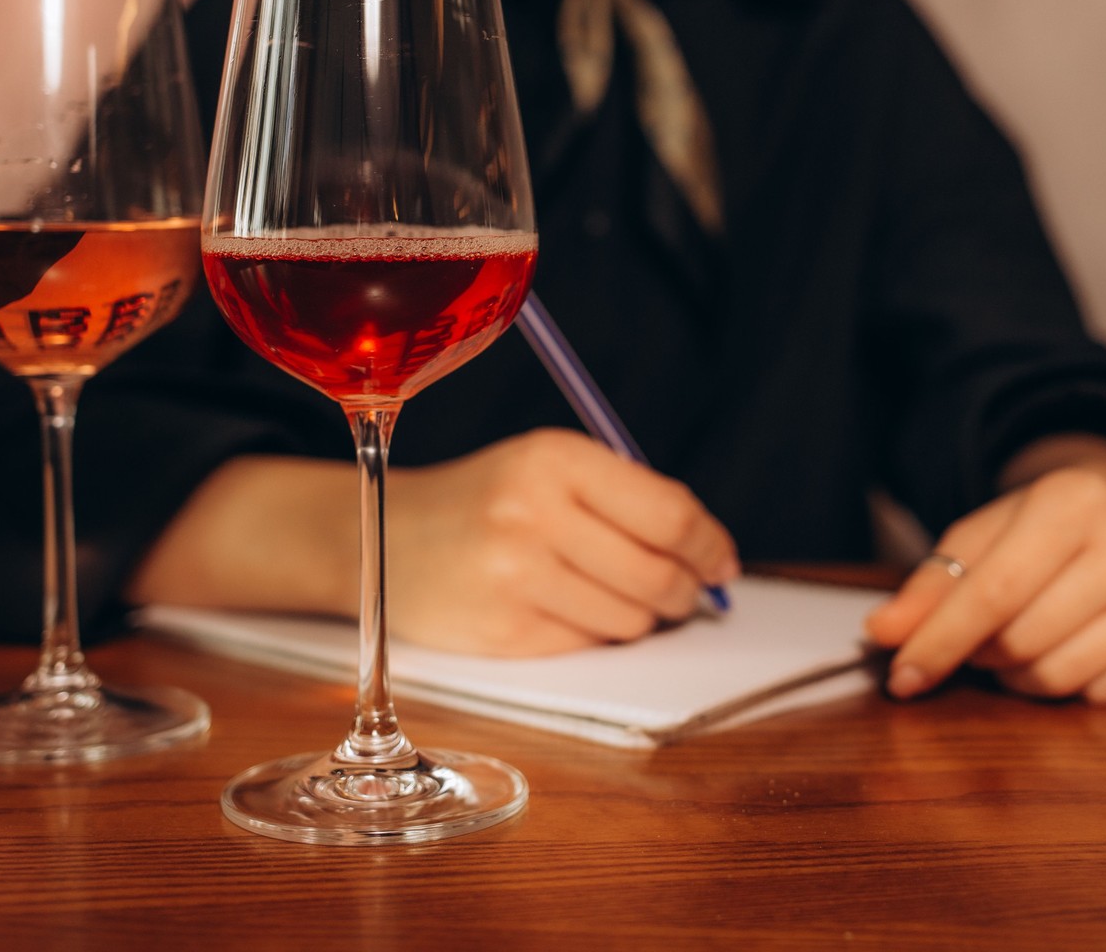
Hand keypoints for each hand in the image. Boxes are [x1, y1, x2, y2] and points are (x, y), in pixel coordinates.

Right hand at [385, 429, 739, 655]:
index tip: (722, 562)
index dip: (710, 545)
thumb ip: (625, 499)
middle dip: (686, 592)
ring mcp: (516, 577)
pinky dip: (593, 634)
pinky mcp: (503, 632)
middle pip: (659, 574)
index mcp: (556, 459)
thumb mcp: (547, 468)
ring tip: (612, 595)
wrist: (383, 538)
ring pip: (631, 619)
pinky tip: (565, 610)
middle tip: (686, 593)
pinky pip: (588, 645)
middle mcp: (535, 513)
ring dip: (640, 616)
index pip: (669, 513)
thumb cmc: (486, 501)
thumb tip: (711, 556)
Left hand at [864, 435, 1105, 703]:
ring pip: (1062, 676)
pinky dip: (1078, 688)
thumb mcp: (981, 538)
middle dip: (985, 653)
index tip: (902, 678)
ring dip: (1023, 676)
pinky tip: (1078, 650)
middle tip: (984, 638)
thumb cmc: (1042, 533)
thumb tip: (883, 634)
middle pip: (1024, 640)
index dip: (941, 641)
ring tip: (1025, 644)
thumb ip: (929, 587)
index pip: (994, 592)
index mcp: (1073, 500)